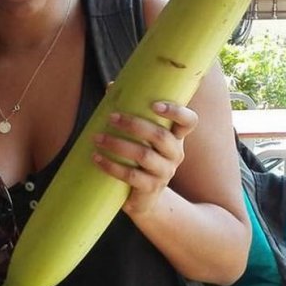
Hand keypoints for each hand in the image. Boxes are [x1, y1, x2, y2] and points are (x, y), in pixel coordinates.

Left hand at [92, 100, 196, 218]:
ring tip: (97, 138)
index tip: (155, 105)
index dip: (176, 111)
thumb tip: (112, 87)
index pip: (188, 121)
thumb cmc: (140, 159)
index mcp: (176, 137)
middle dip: (134, 124)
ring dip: (118, 144)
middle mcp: (175, 154)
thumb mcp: (141, 138)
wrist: (144, 199)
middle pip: (160, 135)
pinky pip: (131, 176)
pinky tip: (96, 158)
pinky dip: (111, 166)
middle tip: (111, 117)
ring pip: (143, 155)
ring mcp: (165, 172)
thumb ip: (132, 113)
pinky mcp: (151, 188)